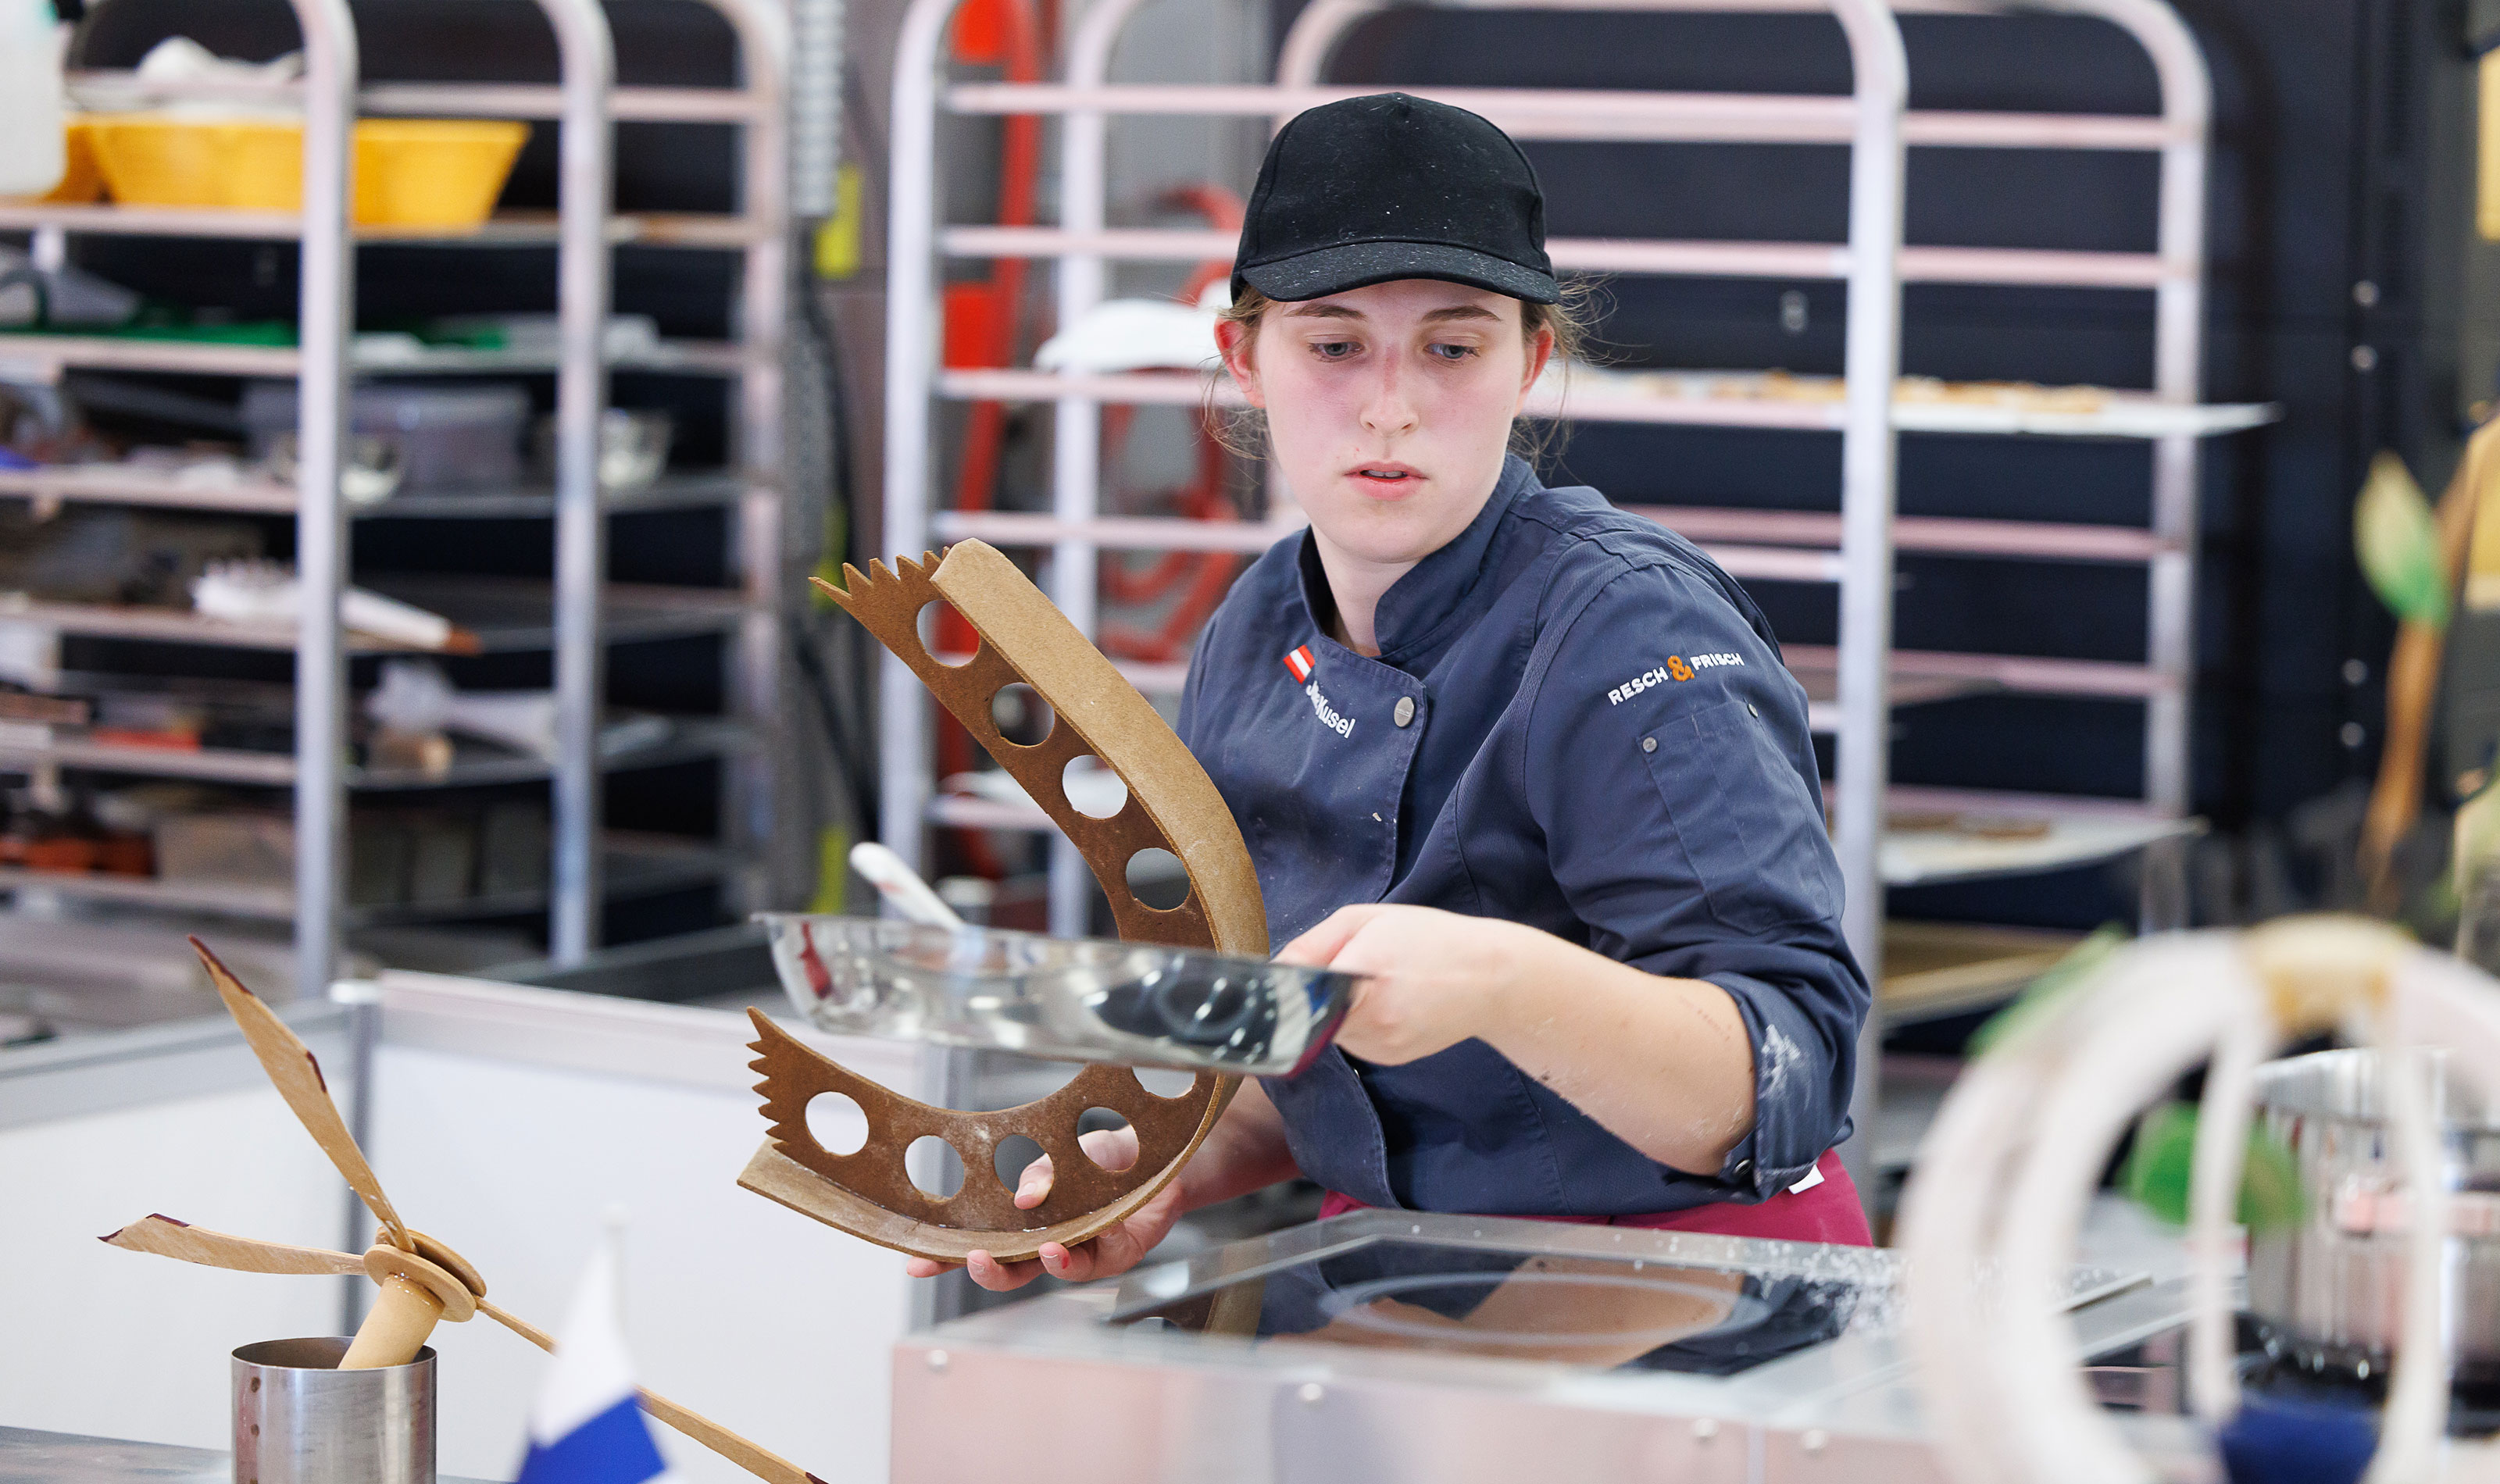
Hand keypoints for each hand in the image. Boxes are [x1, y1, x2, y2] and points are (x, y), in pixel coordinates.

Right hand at [902, 1125, 1185, 1291]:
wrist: (1156, 1154)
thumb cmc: (1102, 1157)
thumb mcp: (1061, 1151)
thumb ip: (1040, 1173)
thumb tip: (1021, 1198)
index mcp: (1026, 1223)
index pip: (982, 1244)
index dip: (949, 1257)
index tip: (918, 1262)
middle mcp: (1052, 1243)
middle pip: (1013, 1271)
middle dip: (991, 1272)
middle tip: (975, 1260)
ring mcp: (1085, 1251)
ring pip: (1057, 1271)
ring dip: (1046, 1263)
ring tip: (1044, 1249)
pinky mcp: (1119, 1253)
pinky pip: (1103, 1256)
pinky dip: (1092, 1245)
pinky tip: (1082, 1237)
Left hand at [1274, 904, 1521, 1064]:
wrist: (1491, 979)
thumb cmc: (1430, 939)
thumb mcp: (1368, 919)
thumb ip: (1314, 944)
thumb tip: (1275, 971)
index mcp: (1364, 973)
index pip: (1296, 993)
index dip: (1285, 986)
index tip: (1279, 981)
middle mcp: (1370, 1018)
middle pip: (1308, 1013)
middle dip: (1313, 993)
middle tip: (1343, 968)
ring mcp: (1380, 1044)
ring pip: (1328, 1029)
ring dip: (1334, 1009)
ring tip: (1372, 984)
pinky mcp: (1388, 1059)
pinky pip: (1351, 1041)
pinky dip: (1355, 1023)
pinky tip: (1384, 1003)